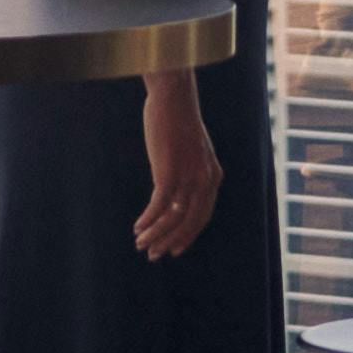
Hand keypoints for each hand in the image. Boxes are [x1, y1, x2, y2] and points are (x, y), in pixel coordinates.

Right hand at [134, 74, 225, 262]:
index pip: (202, 216)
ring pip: (173, 218)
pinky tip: (138, 227)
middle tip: (153, 254)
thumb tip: (172, 193)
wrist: (173, 98)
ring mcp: (189, 178)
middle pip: (189, 223)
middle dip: (170, 241)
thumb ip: (188, 172)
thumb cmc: (178, 121)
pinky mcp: (170, 173)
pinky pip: (159, 206)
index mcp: (213, 176)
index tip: (174, 248)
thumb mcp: (191, 151)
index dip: (187, 235)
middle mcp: (206, 180)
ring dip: (156, 234)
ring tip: (141, 244)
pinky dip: (148, 220)